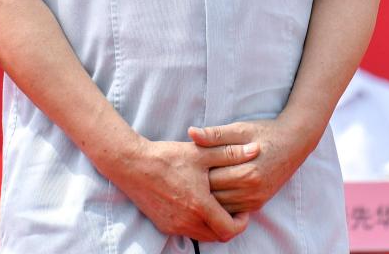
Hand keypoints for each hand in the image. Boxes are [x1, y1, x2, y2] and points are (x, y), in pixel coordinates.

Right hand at [113, 138, 258, 241]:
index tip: (244, 209)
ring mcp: (174, 226)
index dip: (242, 222)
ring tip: (217, 205)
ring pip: (203, 236)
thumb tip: (256, 150)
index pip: (229, 230)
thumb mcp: (201, 152)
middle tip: (234, 207)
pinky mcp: (163, 225)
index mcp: (199, 206)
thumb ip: (230, 153)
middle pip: (218, 237)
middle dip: (230, 225)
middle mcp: (187, 221)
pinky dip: (198, 224)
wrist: (132, 165)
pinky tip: (198, 205)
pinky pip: (188, 232)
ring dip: (214, 225)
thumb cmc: (167, 157)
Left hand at [191, 119, 312, 214]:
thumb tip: (191, 133)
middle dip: (198, 186)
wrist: (294, 142)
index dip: (195, 172)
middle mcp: (252, 191)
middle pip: (213, 196)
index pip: (209, 179)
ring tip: (197, 182)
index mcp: (247, 172)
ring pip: (220, 206)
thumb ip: (215, 134)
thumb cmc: (265, 132)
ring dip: (207, 197)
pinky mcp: (257, 204)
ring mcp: (255, 200)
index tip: (186, 163)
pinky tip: (212, 190)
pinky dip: (220, 203)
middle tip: (187, 175)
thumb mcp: (240, 129)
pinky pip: (231, 210)